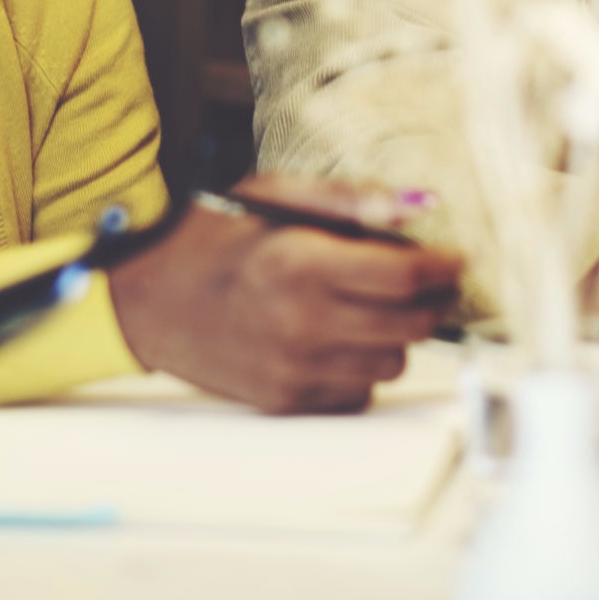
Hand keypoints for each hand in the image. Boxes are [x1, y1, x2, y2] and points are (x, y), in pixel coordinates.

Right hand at [109, 174, 463, 413]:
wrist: (145, 297)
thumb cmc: (213, 236)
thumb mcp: (274, 197)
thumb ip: (349, 201)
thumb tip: (419, 208)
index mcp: (299, 264)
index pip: (404, 277)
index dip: (441, 267)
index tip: (452, 258)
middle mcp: (300, 324)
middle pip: (410, 326)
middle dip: (431, 301)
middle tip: (428, 282)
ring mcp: (292, 370)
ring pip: (391, 364)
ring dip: (395, 335)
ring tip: (372, 307)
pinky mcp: (285, 402)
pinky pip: (358, 394)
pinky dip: (361, 368)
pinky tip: (338, 338)